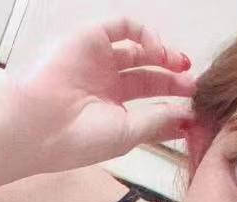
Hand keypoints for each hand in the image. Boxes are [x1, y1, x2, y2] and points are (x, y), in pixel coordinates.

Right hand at [13, 18, 195, 171]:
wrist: (40, 122)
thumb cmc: (81, 137)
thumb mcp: (128, 134)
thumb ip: (159, 121)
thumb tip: (186, 117)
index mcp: (111, 114)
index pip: (150, 109)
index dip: (174, 109)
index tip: (196, 114)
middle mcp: (105, 88)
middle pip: (148, 80)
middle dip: (174, 82)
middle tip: (195, 87)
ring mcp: (97, 63)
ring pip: (138, 53)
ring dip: (164, 57)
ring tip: (182, 66)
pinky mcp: (91, 39)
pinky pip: (123, 27)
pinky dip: (145, 35)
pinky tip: (158, 52)